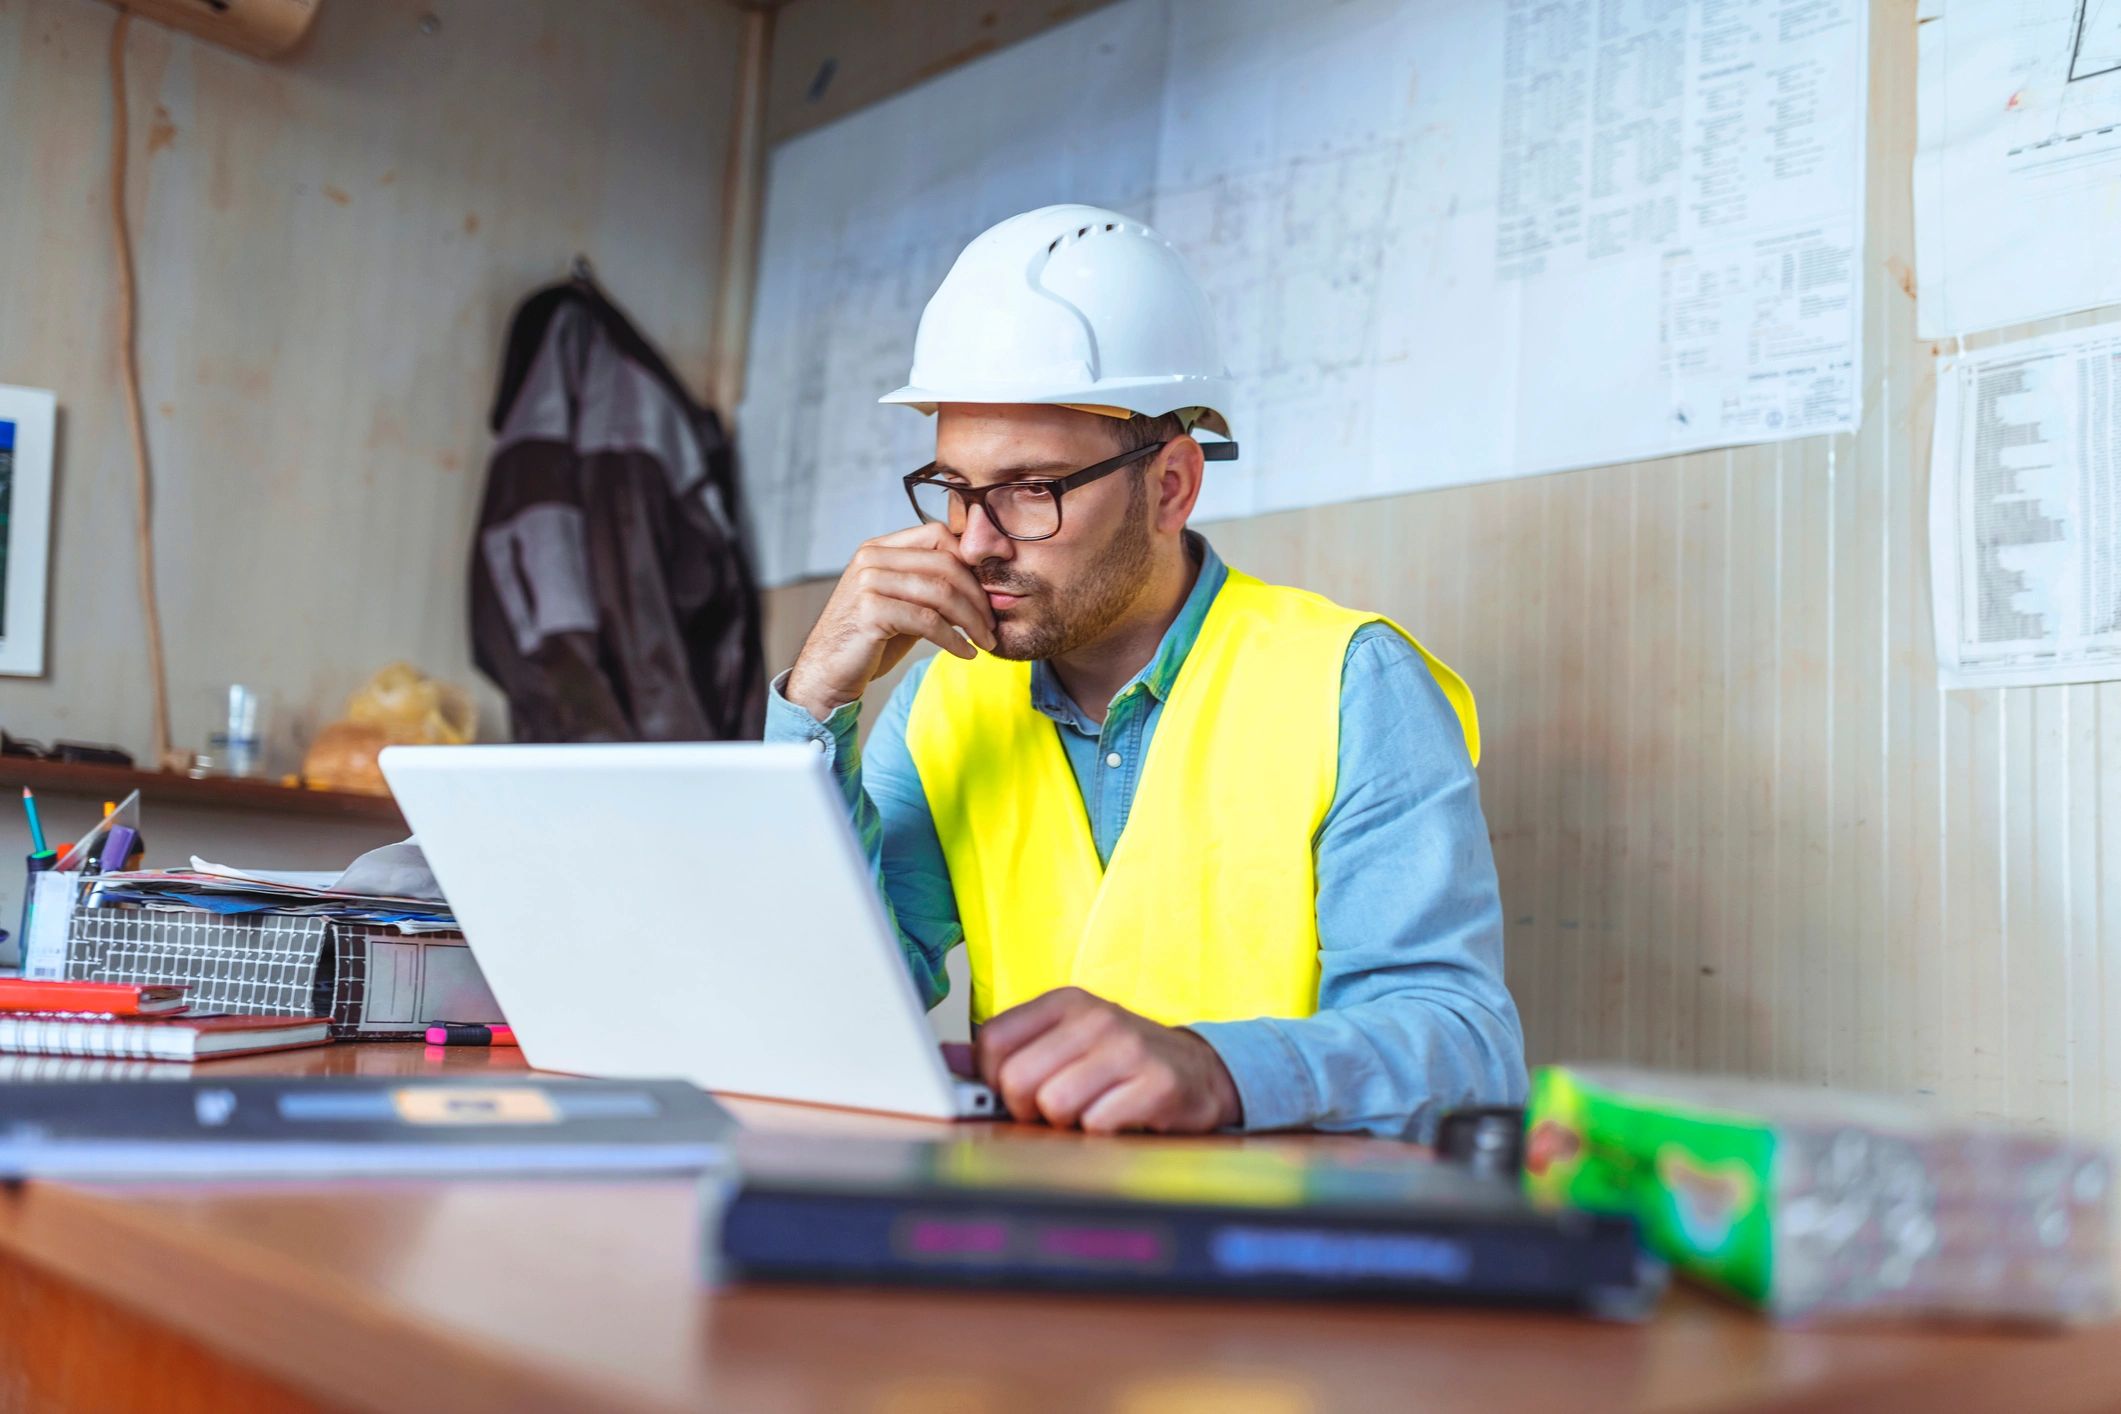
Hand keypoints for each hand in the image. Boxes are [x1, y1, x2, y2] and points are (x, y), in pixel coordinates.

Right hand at [785, 523, 997, 719]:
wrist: (827, 672)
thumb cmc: (869, 641)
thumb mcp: (902, 604)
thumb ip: (930, 586)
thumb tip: (981, 581)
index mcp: (879, 548)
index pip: (938, 535)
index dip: (971, 561)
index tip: (989, 590)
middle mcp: (872, 559)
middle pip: (946, 564)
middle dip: (978, 595)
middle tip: (993, 623)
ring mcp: (869, 583)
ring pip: (941, 593)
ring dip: (972, 620)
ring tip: (986, 640)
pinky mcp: (870, 612)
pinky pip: (928, 622)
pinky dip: (954, 640)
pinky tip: (966, 653)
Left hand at [974, 987, 1241, 1133]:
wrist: (1200, 1071)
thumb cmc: (1120, 1061)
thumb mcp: (1064, 1042)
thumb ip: (1006, 1051)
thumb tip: (945, 1058)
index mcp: (1065, 1001)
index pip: (992, 1042)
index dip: (994, 1080)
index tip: (1020, 1090)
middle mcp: (1095, 1017)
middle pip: (1016, 1080)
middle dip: (1028, 1109)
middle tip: (1057, 1109)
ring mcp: (1129, 1049)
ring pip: (1053, 1105)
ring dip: (1066, 1124)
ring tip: (1090, 1112)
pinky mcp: (1158, 1084)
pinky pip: (1097, 1124)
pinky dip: (1101, 1133)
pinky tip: (1119, 1119)